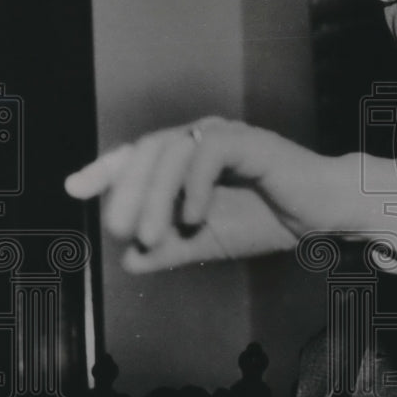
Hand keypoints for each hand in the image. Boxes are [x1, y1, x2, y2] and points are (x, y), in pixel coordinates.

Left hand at [66, 118, 352, 270]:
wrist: (322, 216)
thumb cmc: (270, 220)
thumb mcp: (209, 241)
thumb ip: (171, 248)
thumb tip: (130, 261)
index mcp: (189, 155)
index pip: (138, 154)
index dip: (106, 168)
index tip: (75, 188)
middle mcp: (202, 137)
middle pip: (147, 150)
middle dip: (125, 191)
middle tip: (120, 231)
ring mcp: (225, 135)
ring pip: (171, 151)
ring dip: (153, 196)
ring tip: (150, 235)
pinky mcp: (249, 142)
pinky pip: (208, 154)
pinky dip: (193, 186)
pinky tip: (194, 217)